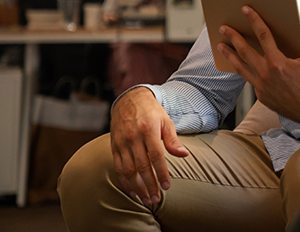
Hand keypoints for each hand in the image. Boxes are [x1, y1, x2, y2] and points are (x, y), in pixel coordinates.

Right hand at [109, 86, 188, 205]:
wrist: (129, 100)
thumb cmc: (152, 112)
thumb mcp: (166, 121)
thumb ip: (173, 140)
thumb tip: (184, 155)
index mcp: (149, 130)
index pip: (156, 156)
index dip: (161, 172)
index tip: (166, 186)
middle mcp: (133, 137)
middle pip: (141, 166)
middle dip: (149, 185)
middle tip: (156, 198)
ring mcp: (122, 143)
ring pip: (128, 170)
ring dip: (137, 187)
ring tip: (146, 199)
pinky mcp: (114, 147)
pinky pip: (118, 168)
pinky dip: (124, 181)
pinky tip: (133, 191)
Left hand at [218, 7, 299, 130]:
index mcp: (278, 64)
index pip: (263, 36)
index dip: (254, 21)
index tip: (246, 10)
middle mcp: (266, 75)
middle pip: (244, 51)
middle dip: (233, 37)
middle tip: (223, 28)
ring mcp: (262, 87)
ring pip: (241, 68)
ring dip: (230, 55)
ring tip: (221, 46)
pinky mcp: (262, 96)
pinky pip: (249, 79)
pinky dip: (242, 70)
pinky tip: (241, 65)